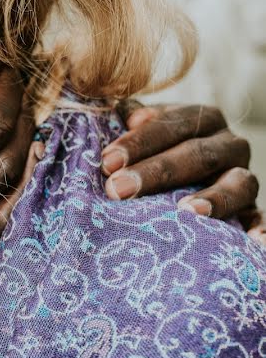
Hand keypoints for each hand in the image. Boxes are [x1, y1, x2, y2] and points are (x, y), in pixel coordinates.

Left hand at [102, 102, 259, 220]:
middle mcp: (229, 144)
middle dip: (156, 172)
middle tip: (118, 189)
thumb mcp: (143, 130)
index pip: (173, 124)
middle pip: (198, 154)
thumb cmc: (151, 149)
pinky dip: (261, 228)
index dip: (140, 142)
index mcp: (202, 118)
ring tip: (186, 212)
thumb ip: (132, 119)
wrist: (183, 171)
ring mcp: (243, 176)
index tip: (108, 161)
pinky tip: (255, 242)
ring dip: (213, 198)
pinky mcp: (251, 207)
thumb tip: (127, 115)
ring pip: (237, 184)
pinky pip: (260, 217)